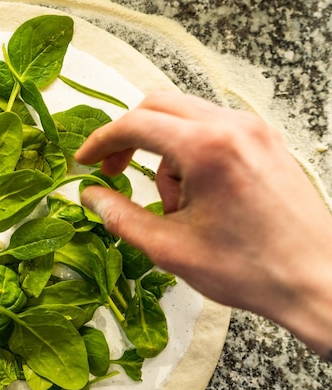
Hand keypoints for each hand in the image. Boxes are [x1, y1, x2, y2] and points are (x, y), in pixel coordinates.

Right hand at [75, 91, 331, 358]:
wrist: (318, 278)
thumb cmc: (248, 269)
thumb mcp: (170, 248)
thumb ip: (120, 217)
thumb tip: (88, 196)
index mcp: (207, 148)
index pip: (135, 124)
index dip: (101, 141)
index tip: (84, 161)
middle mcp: (231, 125)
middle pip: (157, 107)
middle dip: (128, 137)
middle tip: (113, 172)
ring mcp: (252, 129)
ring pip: (183, 117)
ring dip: (162, 151)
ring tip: (175, 203)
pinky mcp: (264, 139)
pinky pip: (210, 129)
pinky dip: (189, 152)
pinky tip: (198, 193)